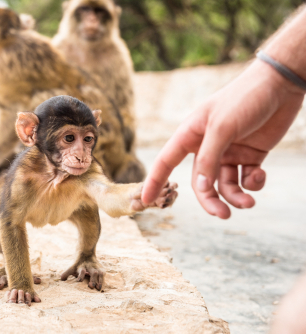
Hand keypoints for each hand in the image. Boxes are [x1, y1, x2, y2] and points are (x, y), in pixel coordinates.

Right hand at [141, 60, 304, 218]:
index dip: (155, 181)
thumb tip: (201, 188)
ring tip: (248, 203)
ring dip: (235, 197)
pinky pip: (246, 178)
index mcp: (191, 135)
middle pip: (201, 183)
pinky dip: (252, 183)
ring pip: (224, 185)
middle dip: (211, 200)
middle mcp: (207, 147)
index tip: (145, 200)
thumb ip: (209, 158)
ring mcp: (229, 152)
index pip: (166, 161)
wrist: (280, 85)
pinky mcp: (250, 155)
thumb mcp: (222, 128)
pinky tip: (258, 175)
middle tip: (223, 215)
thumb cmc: (244, 99)